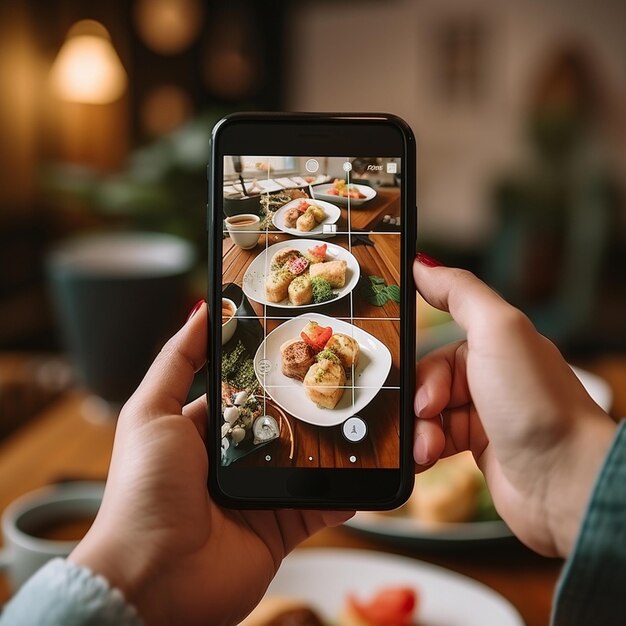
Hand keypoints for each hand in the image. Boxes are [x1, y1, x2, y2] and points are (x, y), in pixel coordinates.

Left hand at [70, 302, 351, 625]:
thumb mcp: (150, 413)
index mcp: (202, 430)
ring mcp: (260, 495)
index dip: (268, 367)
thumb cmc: (142, 493)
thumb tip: (202, 309)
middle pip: (280, 421)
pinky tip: (369, 469)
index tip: (300, 341)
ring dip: (332, 443)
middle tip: (342, 376)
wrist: (154, 580)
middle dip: (307, 402)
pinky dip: (344, 491)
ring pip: (305, 460)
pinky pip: (321, 505)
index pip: (242, 388)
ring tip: (361, 416)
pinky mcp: (281, 529)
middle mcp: (233, 461)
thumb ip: (177, 360)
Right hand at [413, 255, 615, 557]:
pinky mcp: (475, 448)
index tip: (411, 386)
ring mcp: (481, 413)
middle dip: (419, 402)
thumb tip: (423, 265)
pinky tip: (428, 458)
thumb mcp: (498, 331)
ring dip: (419, 429)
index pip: (436, 346)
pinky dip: (424, 449)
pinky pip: (432, 440)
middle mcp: (488, 376)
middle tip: (427, 415)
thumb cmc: (538, 405)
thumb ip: (460, 293)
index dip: (421, 368)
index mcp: (495, 344)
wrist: (564, 481)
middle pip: (426, 382)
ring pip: (425, 413)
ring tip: (430, 446)